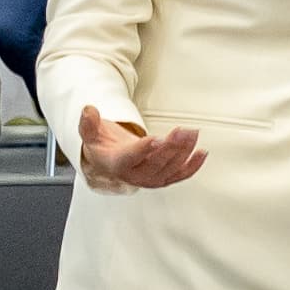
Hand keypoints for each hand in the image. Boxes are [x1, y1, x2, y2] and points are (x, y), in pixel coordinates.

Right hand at [75, 105, 203, 193]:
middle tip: (182, 132)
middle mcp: (135, 175)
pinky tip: (202, 153)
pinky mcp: (163, 179)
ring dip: (184, 152)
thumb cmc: (103, 147)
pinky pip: (179, 175)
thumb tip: (88, 110)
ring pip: (170, 168)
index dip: (143, 149)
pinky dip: (192, 166)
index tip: (155, 139)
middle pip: (155, 163)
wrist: (110, 162)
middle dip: (171, 147)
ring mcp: (151, 179)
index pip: (130, 157)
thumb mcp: (90, 134)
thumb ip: (88, 123)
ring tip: (192, 134)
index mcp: (117, 164)